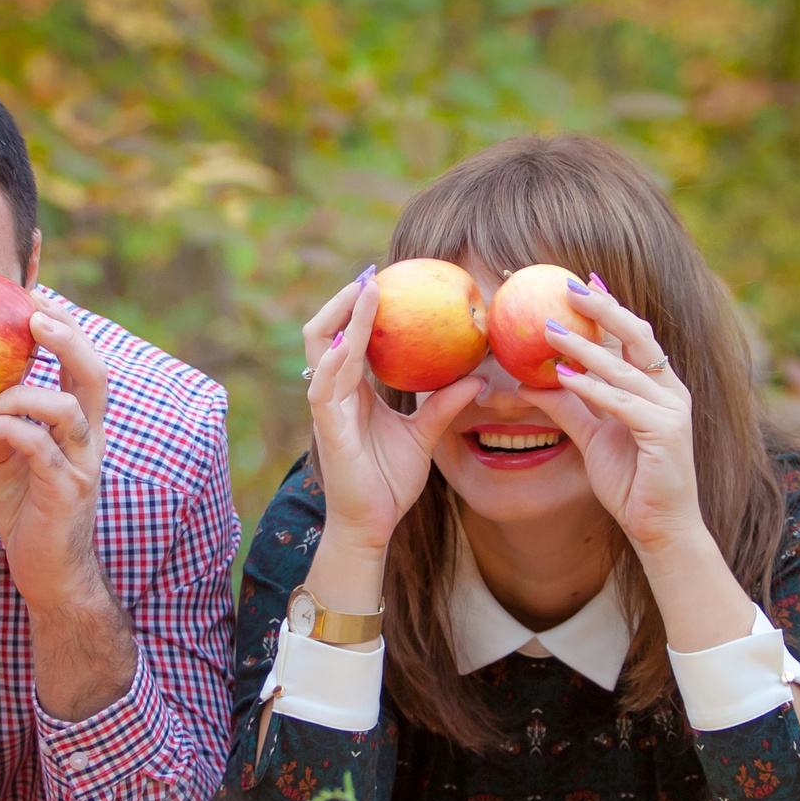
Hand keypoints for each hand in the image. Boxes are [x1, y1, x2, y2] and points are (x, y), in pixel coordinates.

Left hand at [0, 299, 109, 613]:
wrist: (50, 576)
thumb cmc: (29, 513)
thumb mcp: (4, 459)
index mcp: (79, 427)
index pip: (81, 365)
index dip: (65, 327)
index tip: (33, 294)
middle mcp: (89, 440)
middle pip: (94, 373)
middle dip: (66, 337)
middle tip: (31, 313)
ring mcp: (82, 465)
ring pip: (67, 408)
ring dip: (21, 392)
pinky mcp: (65, 492)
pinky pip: (39, 447)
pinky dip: (6, 428)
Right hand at [301, 267, 485, 555]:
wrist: (372, 525)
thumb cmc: (391, 482)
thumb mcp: (425, 435)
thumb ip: (444, 404)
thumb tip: (479, 377)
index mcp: (352, 391)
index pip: (348, 338)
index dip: (358, 309)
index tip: (382, 280)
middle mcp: (334, 392)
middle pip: (324, 332)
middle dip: (342, 301)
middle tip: (371, 276)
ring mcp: (327, 408)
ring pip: (320, 348)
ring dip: (342, 317)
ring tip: (364, 290)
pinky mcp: (327, 428)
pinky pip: (324, 386)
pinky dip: (335, 359)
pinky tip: (350, 340)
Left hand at [523, 278, 706, 557]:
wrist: (660, 528)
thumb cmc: (631, 482)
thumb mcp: (593, 437)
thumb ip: (571, 407)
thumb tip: (532, 383)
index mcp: (658, 388)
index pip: (634, 338)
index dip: (610, 308)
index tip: (583, 280)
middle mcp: (670, 392)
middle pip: (637, 338)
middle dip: (604, 308)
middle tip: (571, 285)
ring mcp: (671, 411)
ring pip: (623, 368)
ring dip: (584, 347)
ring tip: (549, 328)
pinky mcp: (664, 433)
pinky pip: (622, 403)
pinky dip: (592, 388)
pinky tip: (564, 376)